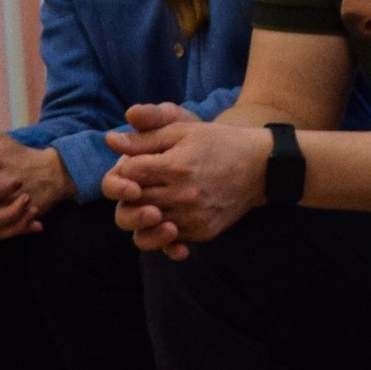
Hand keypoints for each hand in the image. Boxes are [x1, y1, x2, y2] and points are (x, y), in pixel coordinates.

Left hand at [101, 103, 270, 254]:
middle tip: (141, 182)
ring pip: (146, 227)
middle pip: (133, 203)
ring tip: (152, 199)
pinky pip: (168, 239)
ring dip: (142, 213)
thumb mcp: (182, 130)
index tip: (136, 163)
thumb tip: (110, 141)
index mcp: (175, 166)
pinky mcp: (202, 233)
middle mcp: (183, 196)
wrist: (260, 168)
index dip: (125, 167)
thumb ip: (145, 138)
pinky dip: (161, 229)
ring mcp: (193, 218)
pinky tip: (168, 213)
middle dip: (130, 192)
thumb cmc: (218, 142)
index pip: (128, 173)